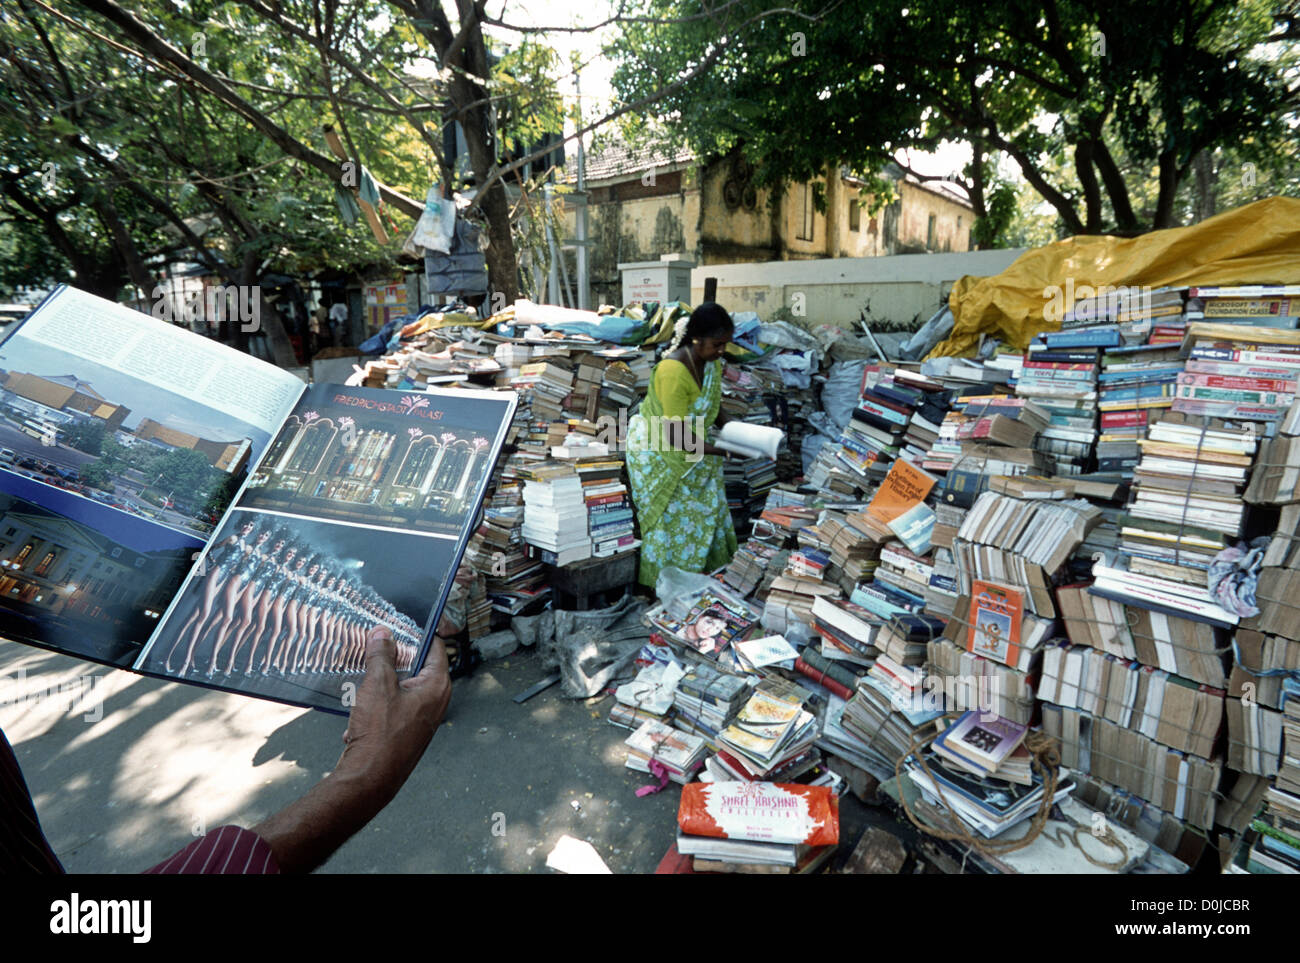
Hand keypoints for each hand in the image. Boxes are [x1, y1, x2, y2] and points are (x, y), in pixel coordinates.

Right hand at [336, 626, 450, 802]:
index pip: (434, 648)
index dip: (417, 633)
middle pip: (417, 667)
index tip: (401, 624)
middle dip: (393, 660)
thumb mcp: (378, 685)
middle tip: (376, 649)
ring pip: (400, 689)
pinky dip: (374, 709)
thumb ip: (382, 655)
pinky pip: (391, 710)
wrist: (369, 779)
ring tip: (363, 687)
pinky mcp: (406, 733)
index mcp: (437, 687)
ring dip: (379, 687)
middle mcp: (435, 703)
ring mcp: (422, 719)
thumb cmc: (380, 736)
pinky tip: (359, 718)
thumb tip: (383, 634)